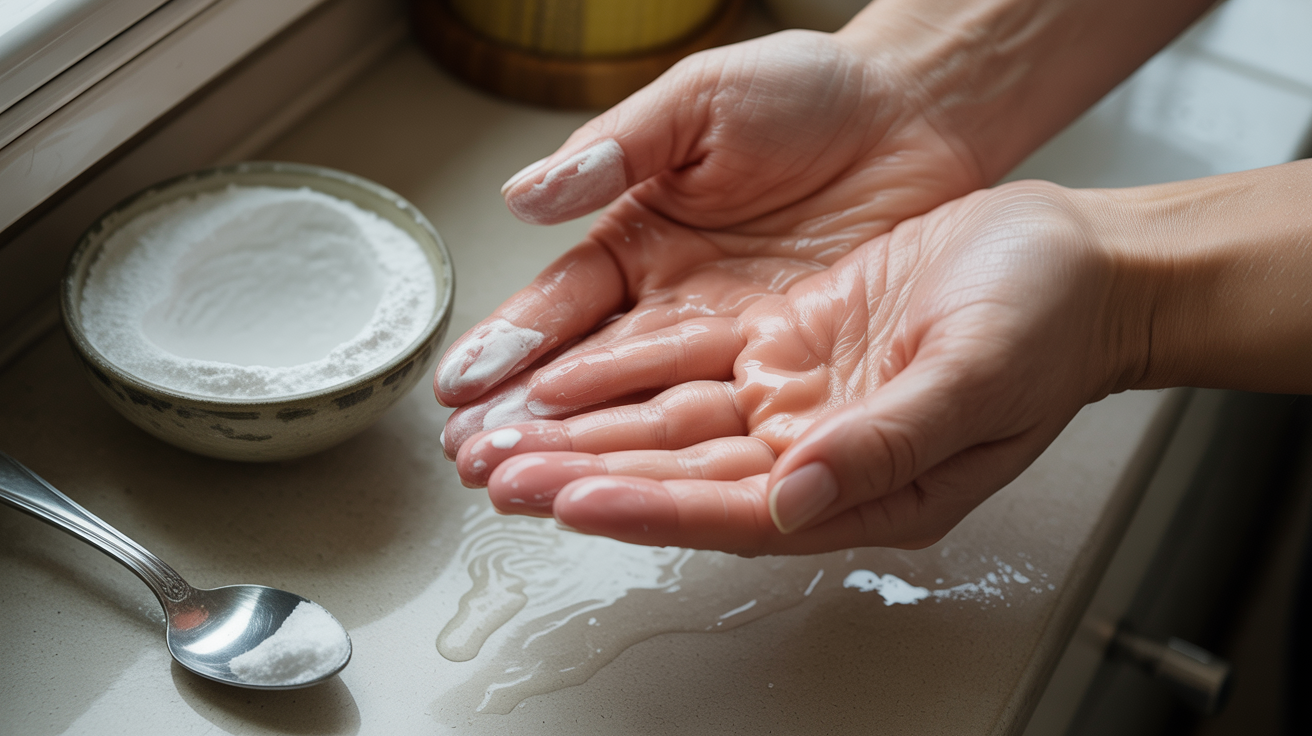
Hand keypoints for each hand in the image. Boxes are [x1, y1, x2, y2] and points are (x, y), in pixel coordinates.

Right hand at [434, 28, 986, 457]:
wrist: (914, 113)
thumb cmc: (807, 91)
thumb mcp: (701, 101)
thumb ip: (621, 149)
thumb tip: (528, 195)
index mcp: (638, 236)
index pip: (561, 302)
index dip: (512, 342)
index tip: (460, 386)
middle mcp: (673, 301)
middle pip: (590, 371)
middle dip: (530, 419)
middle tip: (475, 462)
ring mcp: (731, 341)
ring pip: (649, 405)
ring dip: (592, 448)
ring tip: (528, 488)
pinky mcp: (792, 365)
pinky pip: (731, 415)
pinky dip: (684, 454)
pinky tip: (637, 486)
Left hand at [455, 181, 1148, 553]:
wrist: (1074, 261)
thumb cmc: (1050, 327)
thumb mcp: (978, 382)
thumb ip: (883, 443)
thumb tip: (796, 496)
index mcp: (862, 487)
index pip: (732, 511)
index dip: (648, 506)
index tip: (570, 499)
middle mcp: (815, 453)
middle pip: (679, 472)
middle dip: (584, 473)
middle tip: (498, 475)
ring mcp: (795, 398)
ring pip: (670, 422)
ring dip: (587, 430)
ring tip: (505, 437)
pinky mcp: (787, 341)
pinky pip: (691, 360)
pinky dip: (626, 371)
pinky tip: (568, 376)